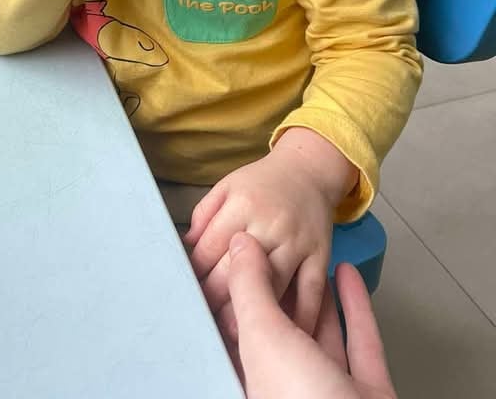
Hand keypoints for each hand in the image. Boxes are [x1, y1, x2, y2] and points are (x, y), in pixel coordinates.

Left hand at [185, 149, 332, 338]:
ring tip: (232, 336)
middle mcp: (270, 224)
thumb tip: (185, 249)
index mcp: (242, 205)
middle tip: (202, 321)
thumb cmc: (262, 183)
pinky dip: (298, 318)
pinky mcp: (320, 256)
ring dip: (250, 315)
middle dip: (216, 299)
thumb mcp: (227, 186)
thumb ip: (203, 215)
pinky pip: (311, 294)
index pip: (210, 249)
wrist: (309, 170)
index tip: (186, 293)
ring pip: (272, 287)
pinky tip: (282, 335)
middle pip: (237, 271)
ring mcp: (297, 242)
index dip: (195, 274)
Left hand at [229, 232, 396, 398]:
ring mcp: (332, 393)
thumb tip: (238, 245)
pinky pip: (360, 342)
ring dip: (320, 298)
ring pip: (323, 337)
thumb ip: (250, 289)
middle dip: (284, 294)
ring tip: (313, 262)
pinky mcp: (369, 393)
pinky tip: (348, 275)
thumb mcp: (264, 339)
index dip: (242, 293)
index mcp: (256, 382)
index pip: (242, 331)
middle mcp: (290, 388)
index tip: (244, 255)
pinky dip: (355, 306)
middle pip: (285, 333)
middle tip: (281, 252)